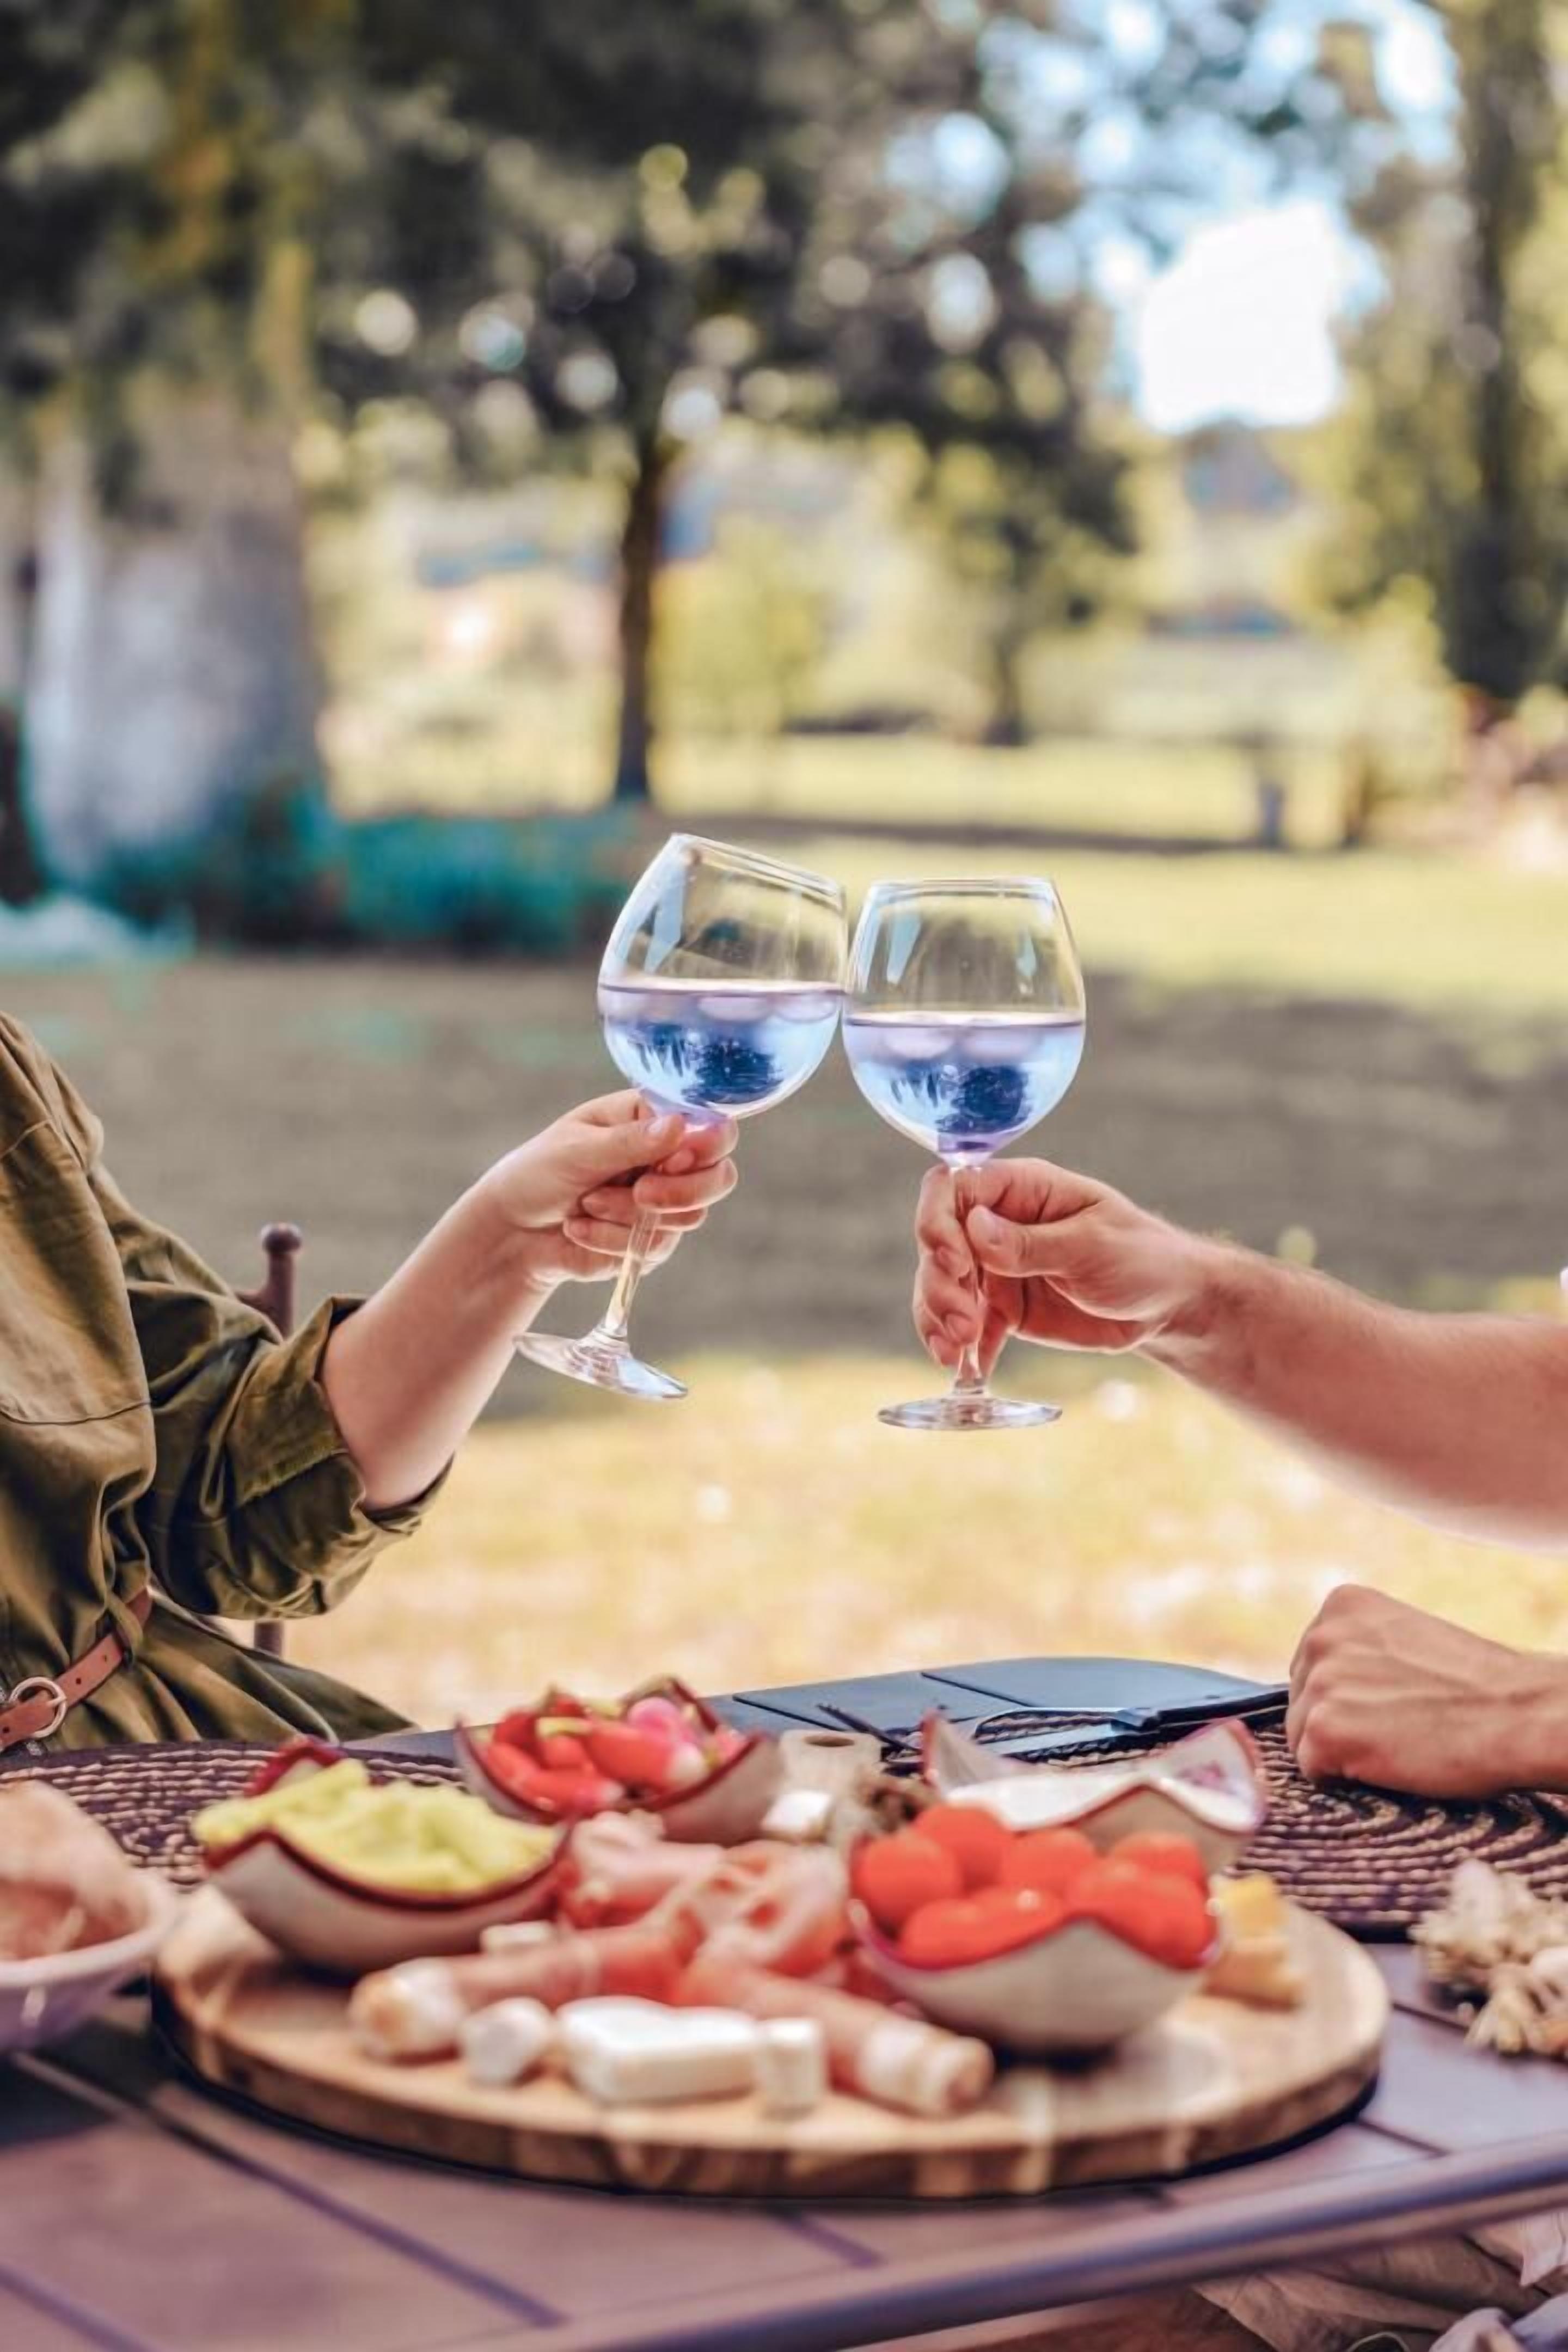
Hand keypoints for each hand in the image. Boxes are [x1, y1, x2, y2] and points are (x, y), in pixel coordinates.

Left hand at [479, 1092, 737, 1288]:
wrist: (511, 1232)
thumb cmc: (537, 1174)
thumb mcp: (575, 1149)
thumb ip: (629, 1142)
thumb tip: (680, 1125)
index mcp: (652, 1120)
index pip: (711, 1126)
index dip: (707, 1144)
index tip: (677, 1158)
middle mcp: (667, 1159)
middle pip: (719, 1176)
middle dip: (680, 1190)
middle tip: (641, 1192)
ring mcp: (664, 1202)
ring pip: (688, 1216)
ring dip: (629, 1216)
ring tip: (586, 1204)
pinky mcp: (653, 1242)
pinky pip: (656, 1247)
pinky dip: (612, 1241)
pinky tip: (579, 1229)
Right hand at [913, 1159, 1213, 1374]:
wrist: (1166, 1306)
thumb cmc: (1141, 1257)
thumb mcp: (1093, 1246)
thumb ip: (1032, 1242)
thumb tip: (974, 1228)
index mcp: (1020, 1190)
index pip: (952, 1189)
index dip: (939, 1223)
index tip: (957, 1265)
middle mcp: (997, 1225)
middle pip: (937, 1244)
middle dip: (938, 1286)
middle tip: (962, 1325)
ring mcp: (996, 1269)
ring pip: (940, 1287)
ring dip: (938, 1319)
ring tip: (956, 1353)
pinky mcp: (1003, 1309)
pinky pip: (964, 1326)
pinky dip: (959, 1349)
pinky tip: (967, 1372)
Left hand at [1287, 1585, 1567, 1796]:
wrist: (1518, 1714)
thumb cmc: (1474, 1686)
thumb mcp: (1404, 1640)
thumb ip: (1358, 1650)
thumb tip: (1320, 1683)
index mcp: (1342, 1606)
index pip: (1311, 1665)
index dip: (1348, 1696)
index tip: (1391, 1702)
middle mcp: (1321, 1635)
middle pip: (1301, 1700)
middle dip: (1339, 1722)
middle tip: (1399, 1727)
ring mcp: (1319, 1682)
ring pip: (1303, 1737)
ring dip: (1343, 1752)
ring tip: (1398, 1743)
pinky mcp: (1323, 1730)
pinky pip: (1312, 1769)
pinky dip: (1345, 1780)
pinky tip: (1389, 1762)